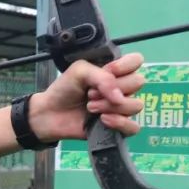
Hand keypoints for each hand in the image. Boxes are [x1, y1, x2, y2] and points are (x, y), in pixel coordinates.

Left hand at [29, 52, 145, 141]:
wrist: (50, 113)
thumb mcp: (80, 71)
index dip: (126, 65)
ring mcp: (121, 108)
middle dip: (113, 88)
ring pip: (135, 105)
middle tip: (90, 94)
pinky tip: (103, 120)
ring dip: (111, 106)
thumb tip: (120, 97)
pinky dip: (120, 123)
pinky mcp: (117, 127)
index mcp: (114, 72)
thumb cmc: (65, 89)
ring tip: (90, 108)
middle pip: (138, 82)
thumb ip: (102, 77)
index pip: (136, 61)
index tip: (109, 70)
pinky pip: (134, 127)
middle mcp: (121, 89)